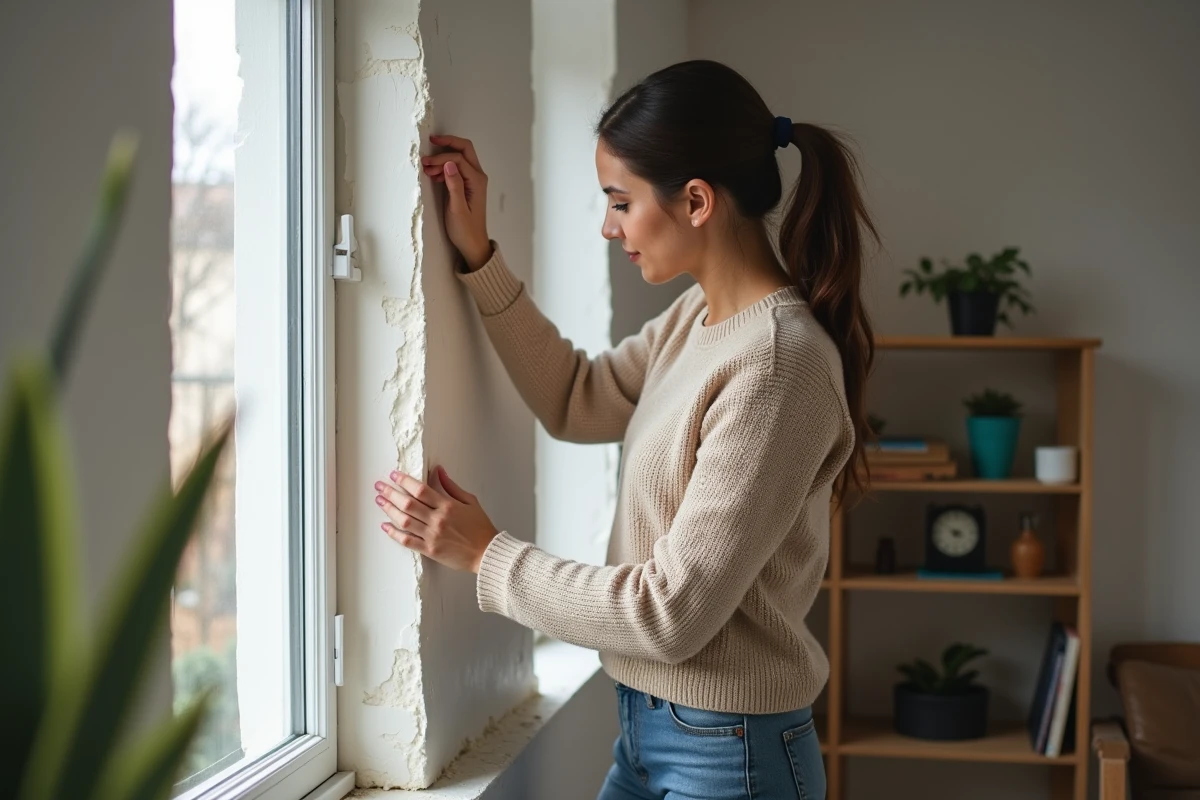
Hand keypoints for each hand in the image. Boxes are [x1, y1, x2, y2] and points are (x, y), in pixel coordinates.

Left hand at [375, 465, 499, 572]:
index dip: (404, 481)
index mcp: (448, 506)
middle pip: (408, 503)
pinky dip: (394, 533)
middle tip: (379, 486)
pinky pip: (408, 541)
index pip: (420, 490)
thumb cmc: (480, 528)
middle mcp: (438, 520)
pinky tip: (386, 526)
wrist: (487, 553)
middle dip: (391, 493)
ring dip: (389, 510)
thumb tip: (438, 471)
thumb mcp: (470, 501)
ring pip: (405, 521)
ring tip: (380, 501)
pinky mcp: (430, 550)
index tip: (394, 475)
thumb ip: (451, 486)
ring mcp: (432, 536)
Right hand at [422, 134, 492, 269]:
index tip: (426, 165)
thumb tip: (449, 163)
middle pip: (464, 149)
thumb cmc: (465, 229)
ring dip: (443, 157)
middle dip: (447, 144)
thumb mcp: (457, 208)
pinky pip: (457, 167)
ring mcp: (474, 180)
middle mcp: (478, 176)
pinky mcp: (468, 184)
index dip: (441, 158)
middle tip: (429, 143)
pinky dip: (445, 167)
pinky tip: (434, 175)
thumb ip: (454, 185)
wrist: (473, 243)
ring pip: (460, 157)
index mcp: (476, 181)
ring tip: (426, 167)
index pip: (457, 159)